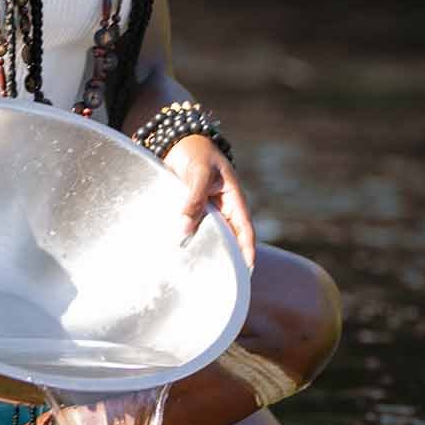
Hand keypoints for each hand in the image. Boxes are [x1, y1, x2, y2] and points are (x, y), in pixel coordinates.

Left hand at [161, 134, 255, 270]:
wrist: (178, 142)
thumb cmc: (197, 153)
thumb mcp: (199, 174)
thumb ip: (193, 200)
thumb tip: (184, 229)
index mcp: (234, 200)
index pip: (245, 231)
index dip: (247, 250)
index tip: (247, 270)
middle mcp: (222, 209)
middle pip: (228, 238)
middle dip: (226, 258)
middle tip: (220, 282)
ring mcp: (206, 212)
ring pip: (208, 236)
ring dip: (203, 250)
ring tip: (197, 275)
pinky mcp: (190, 212)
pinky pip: (190, 229)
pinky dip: (186, 240)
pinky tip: (177, 256)